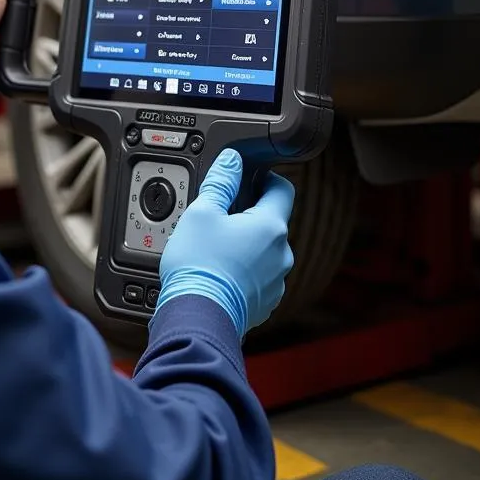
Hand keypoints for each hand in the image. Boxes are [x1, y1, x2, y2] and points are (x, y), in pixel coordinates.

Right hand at [156, 149, 294, 338]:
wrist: (197, 318)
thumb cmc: (199, 266)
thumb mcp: (201, 212)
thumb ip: (221, 181)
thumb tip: (232, 160)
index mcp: (271, 226)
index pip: (282, 189)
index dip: (265, 178)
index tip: (248, 180)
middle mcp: (281, 254)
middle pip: (270, 222)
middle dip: (248, 216)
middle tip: (219, 218)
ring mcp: (276, 282)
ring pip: (265, 252)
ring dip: (246, 246)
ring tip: (215, 250)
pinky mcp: (265, 303)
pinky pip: (258, 277)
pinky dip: (243, 272)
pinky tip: (219, 273)